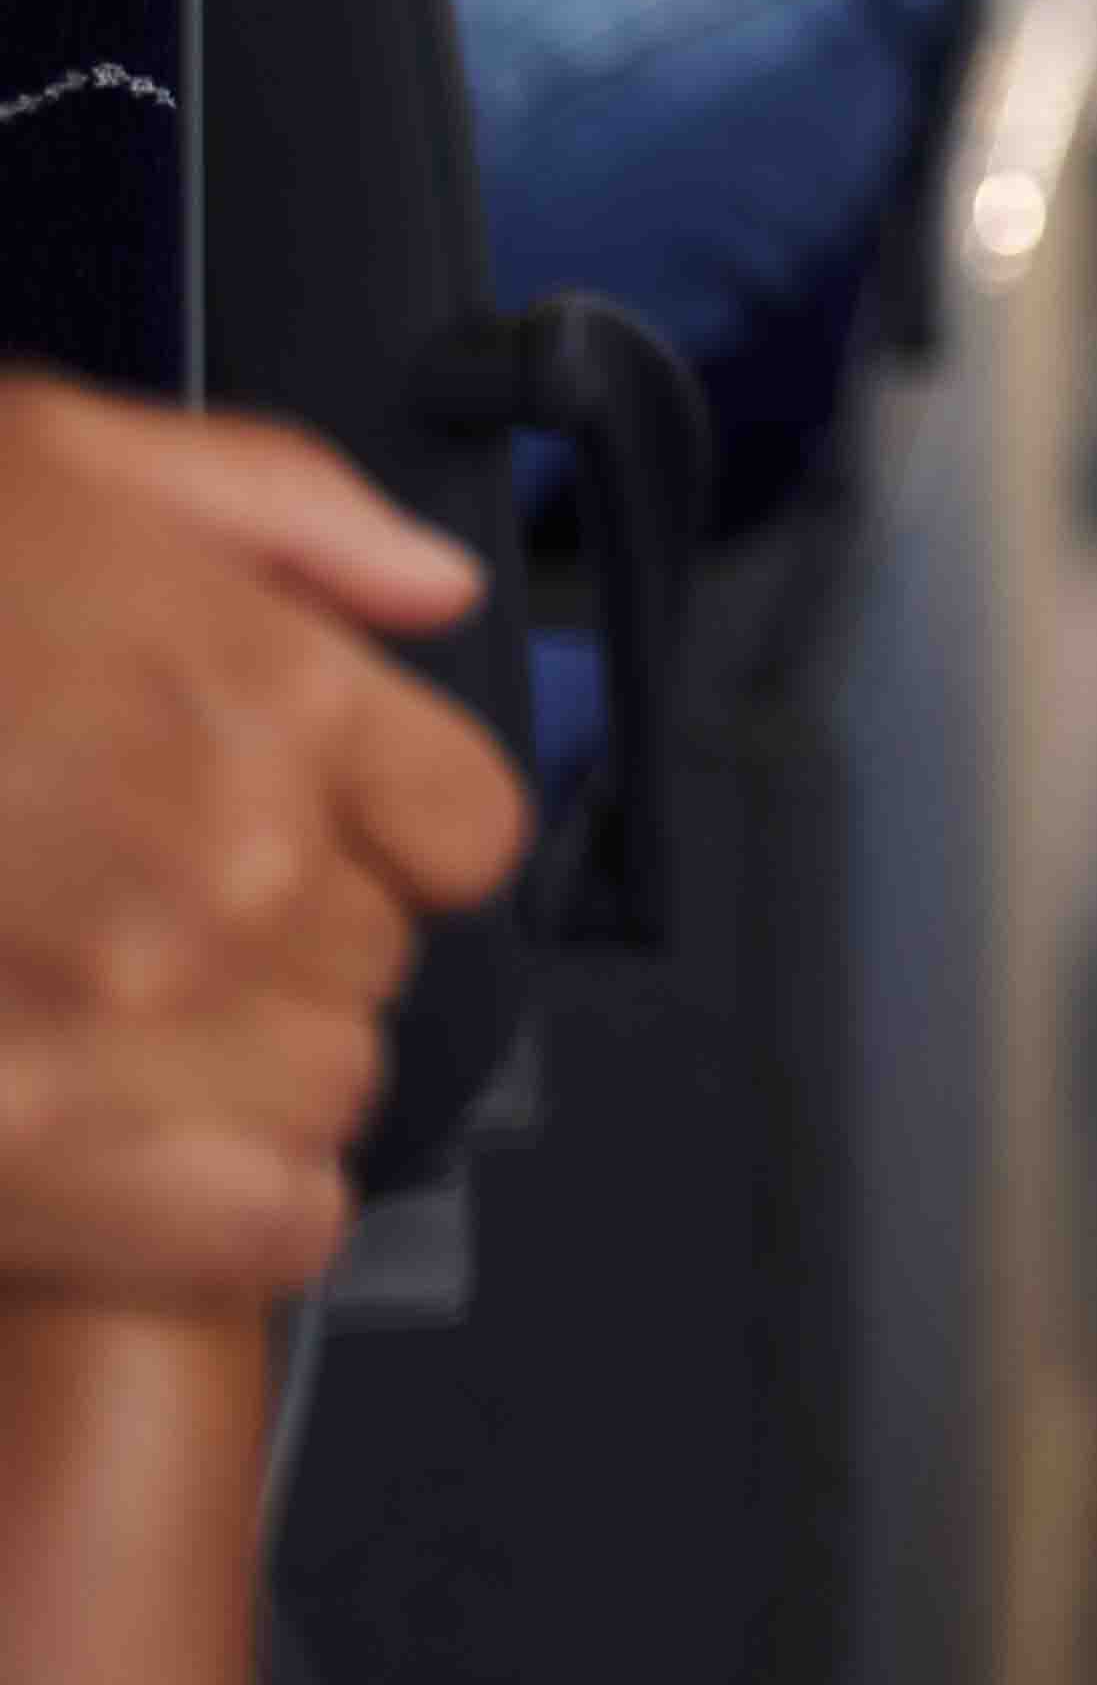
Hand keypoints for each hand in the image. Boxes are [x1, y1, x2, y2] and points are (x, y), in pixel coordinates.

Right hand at [0, 381, 525, 1303]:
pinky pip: (252, 1229)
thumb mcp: (62, 456)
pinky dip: (223, 1212)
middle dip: (292, 951)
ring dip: (248, 1077)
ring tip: (125, 1035)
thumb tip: (426, 586)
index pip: (465, 828)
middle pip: (378, 969)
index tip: (325, 840)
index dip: (394, 836)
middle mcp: (225, 872)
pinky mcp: (24, 1152)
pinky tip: (141, 1161)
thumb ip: (280, 515)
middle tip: (158, 926)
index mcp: (263, 702)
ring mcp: (126, 1025)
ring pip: (327, 1097)